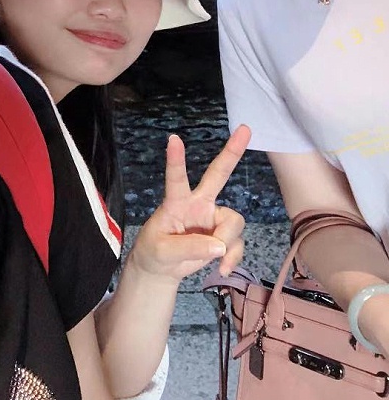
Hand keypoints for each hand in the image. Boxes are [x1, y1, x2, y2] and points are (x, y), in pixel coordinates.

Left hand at [130, 125, 250, 282]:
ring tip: (215, 258)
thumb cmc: (154, 252)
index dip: (176, 159)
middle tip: (245, 129)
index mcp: (176, 201)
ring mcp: (212, 218)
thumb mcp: (161, 251)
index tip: (173, 139)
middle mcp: (198, 204)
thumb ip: (188, 248)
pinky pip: (237, 243)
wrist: (160, 269)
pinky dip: (232, 257)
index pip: (176, 177)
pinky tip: (222, 268)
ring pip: (234, 220)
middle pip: (217, 174)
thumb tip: (219, 246)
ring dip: (227, 241)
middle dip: (232, 152)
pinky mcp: (223, 235)